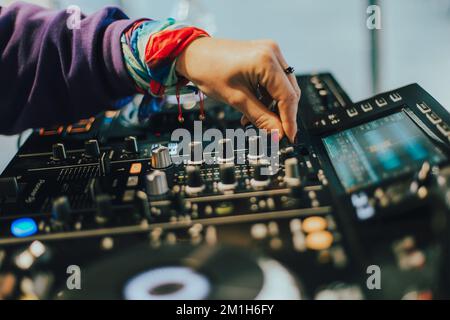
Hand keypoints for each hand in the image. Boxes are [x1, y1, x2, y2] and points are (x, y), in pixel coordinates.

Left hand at [176, 38, 300, 141]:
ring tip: (250, 119)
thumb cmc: (209, 71)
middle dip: (281, 114)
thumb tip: (279, 135)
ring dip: (271, 107)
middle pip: (289, 91)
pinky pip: (273, 81)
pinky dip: (265, 97)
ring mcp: (270, 52)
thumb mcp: (236, 99)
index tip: (289, 138)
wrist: (193, 54)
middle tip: (273, 133)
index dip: (289, 120)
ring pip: (282, 88)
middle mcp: (273, 52)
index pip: (288, 96)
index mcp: (266, 61)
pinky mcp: (265, 56)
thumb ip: (261, 117)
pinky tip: (251, 107)